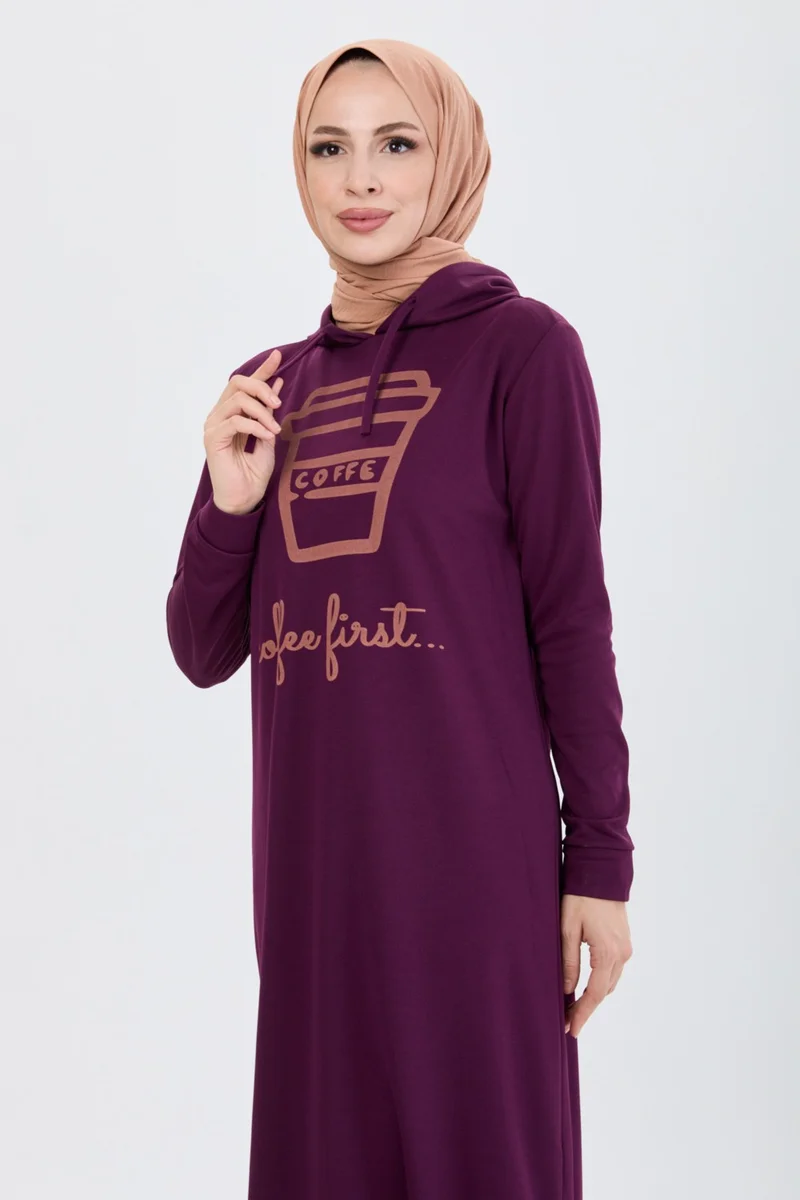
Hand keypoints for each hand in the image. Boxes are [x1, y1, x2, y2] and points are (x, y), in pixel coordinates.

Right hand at [204, 348, 284, 514]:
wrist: (244, 499)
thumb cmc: (253, 473)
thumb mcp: (267, 436)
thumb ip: (269, 412)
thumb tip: (277, 384)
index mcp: (231, 413)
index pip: (244, 385)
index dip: (261, 369)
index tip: (279, 355)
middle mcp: (218, 415)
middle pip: (237, 383)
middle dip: (261, 387)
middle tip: (278, 404)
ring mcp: (213, 426)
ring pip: (238, 400)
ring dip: (262, 412)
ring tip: (275, 429)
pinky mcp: (213, 439)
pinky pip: (235, 421)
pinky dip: (255, 426)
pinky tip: (267, 436)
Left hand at [561, 894, 632, 1036]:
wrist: (602, 872)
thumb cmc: (581, 897)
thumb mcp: (567, 928)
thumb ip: (568, 961)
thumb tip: (568, 990)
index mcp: (608, 952)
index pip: (595, 993)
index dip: (583, 1013)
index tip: (571, 1030)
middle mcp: (622, 953)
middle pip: (605, 992)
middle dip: (587, 1008)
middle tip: (568, 1023)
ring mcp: (626, 948)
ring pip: (611, 982)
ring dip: (595, 996)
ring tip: (574, 1007)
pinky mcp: (625, 941)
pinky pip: (614, 970)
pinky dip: (601, 981)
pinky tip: (587, 985)